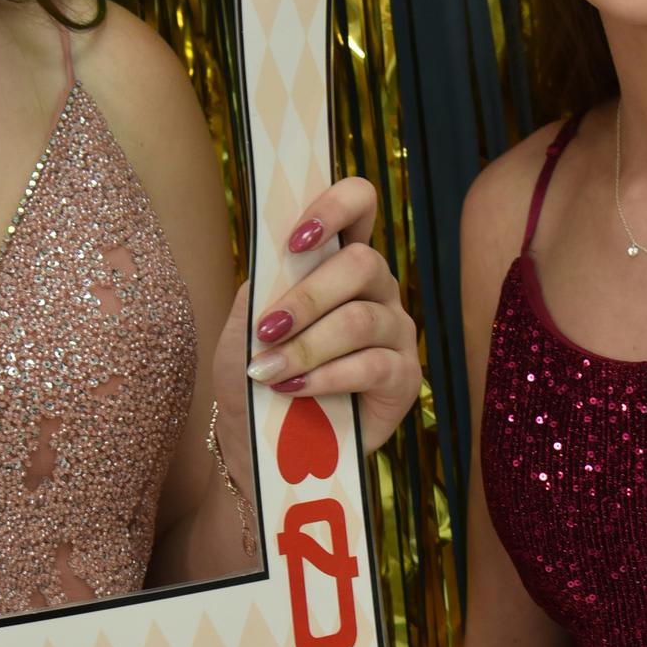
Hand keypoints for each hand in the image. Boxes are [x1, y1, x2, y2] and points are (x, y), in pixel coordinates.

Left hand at [245, 177, 421, 454]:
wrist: (260, 441)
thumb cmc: (255, 375)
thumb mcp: (243, 327)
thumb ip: (260, 290)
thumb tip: (274, 266)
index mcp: (339, 262)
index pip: (360, 204)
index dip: (337, 205)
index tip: (297, 239)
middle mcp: (376, 290)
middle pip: (363, 264)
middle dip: (308, 297)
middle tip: (267, 329)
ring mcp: (395, 332)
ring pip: (361, 320)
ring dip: (308, 345)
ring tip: (270, 371)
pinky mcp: (404, 378)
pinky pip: (373, 365)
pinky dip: (327, 376)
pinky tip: (295, 389)